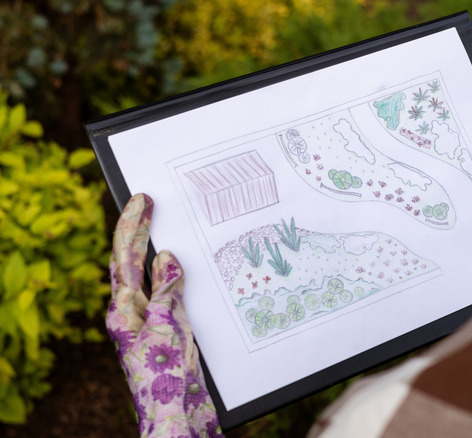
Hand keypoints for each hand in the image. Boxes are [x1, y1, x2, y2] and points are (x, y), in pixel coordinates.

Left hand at [106, 193, 222, 437]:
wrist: (175, 412)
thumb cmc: (164, 376)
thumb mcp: (166, 327)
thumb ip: (166, 290)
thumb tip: (165, 257)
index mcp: (123, 310)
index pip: (125, 258)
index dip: (133, 225)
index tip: (141, 199)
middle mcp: (132, 312)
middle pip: (131, 262)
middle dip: (139, 231)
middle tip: (148, 202)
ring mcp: (149, 320)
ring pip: (151, 277)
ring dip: (158, 252)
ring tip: (167, 225)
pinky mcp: (167, 329)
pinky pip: (170, 294)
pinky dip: (177, 277)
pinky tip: (189, 269)